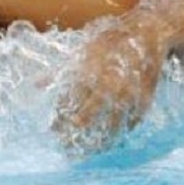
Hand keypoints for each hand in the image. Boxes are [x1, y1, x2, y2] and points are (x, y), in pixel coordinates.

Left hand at [52, 21, 164, 152]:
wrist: (148, 33)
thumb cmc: (109, 41)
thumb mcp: (81, 51)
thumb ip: (58, 70)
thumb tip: (35, 85)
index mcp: (87, 71)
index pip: (68, 101)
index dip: (60, 118)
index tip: (53, 131)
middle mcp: (106, 83)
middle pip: (86, 117)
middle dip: (74, 134)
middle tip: (66, 146)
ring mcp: (127, 92)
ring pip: (110, 126)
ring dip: (98, 141)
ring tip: (89, 151)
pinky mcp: (144, 98)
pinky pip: (131, 122)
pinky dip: (121, 133)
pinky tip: (112, 140)